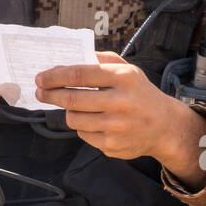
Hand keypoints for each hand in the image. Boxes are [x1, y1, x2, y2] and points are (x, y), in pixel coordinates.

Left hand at [34, 52, 184, 162]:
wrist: (165, 127)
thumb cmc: (141, 94)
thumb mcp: (129, 70)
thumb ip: (101, 60)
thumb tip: (69, 60)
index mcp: (123, 79)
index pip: (79, 75)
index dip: (55, 77)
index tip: (40, 78)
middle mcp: (121, 103)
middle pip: (72, 99)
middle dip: (50, 95)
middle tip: (41, 93)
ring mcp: (117, 127)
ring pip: (74, 119)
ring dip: (68, 112)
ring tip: (73, 107)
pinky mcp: (113, 145)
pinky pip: (84, 135)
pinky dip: (83, 127)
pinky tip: (93, 122)